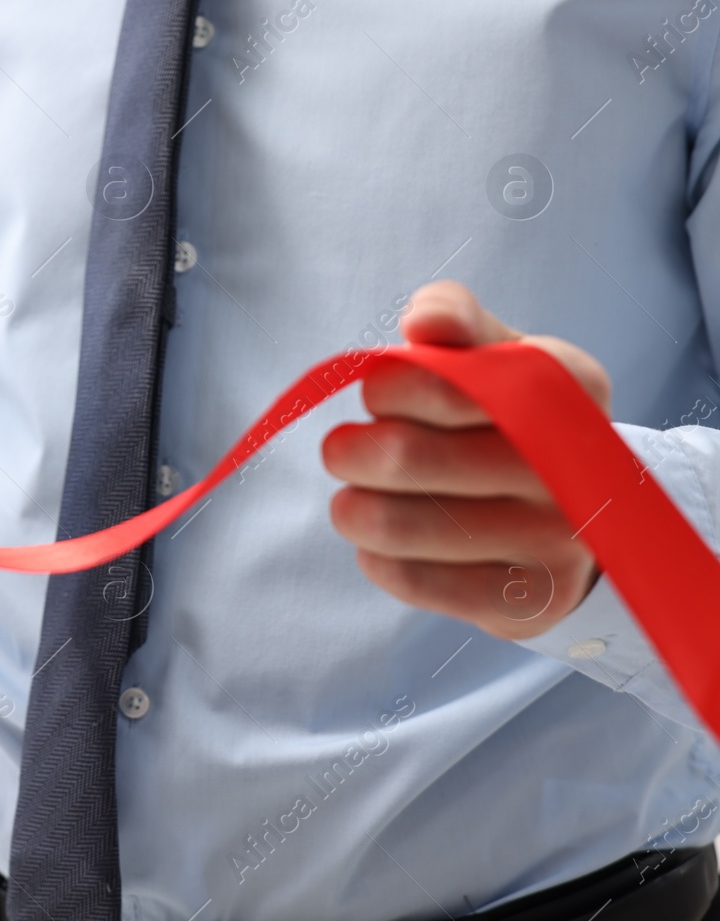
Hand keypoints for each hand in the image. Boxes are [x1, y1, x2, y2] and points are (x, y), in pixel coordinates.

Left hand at [322, 280, 612, 639]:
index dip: (385, 387)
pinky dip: (378, 558)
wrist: (579, 512)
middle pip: (405, 457)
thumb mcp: (494, 355)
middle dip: (351, 451)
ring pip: (399, 525)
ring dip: (354, 510)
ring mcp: (561, 540)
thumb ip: (454, 320)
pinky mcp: (532, 601)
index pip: (441, 383)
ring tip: (352, 502)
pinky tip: (382, 545)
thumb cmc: (508, 419)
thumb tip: (425, 321)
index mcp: (568, 387)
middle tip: (343, 451)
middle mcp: (575, 466)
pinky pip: (416, 580)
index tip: (377, 394)